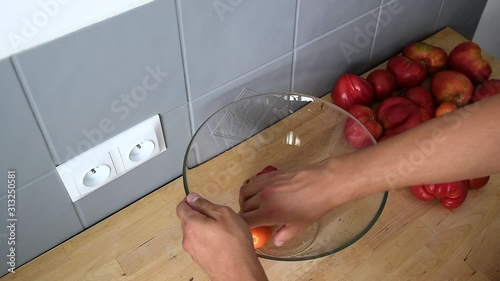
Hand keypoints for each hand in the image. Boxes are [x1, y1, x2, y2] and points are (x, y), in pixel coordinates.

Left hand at [177, 193, 267, 280]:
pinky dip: (208, 240)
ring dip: (205, 228)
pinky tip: (223, 242)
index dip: (191, 201)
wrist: (239, 271)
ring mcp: (192, 251)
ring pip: (195, 233)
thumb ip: (205, 205)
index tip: (201, 201)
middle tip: (219, 216)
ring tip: (223, 231)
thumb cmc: (234, 242)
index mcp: (190, 224)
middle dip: (200, 215)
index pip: (181, 207)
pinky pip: (200, 244)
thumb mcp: (224, 214)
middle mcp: (187, 238)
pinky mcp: (199, 260)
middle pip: (188, 220)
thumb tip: (192, 198)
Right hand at [239, 160, 356, 246]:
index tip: (248, 229)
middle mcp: (263, 196)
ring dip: (244, 200)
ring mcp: (266, 182)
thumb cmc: (315, 206)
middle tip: (251, 219)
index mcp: (269, 212)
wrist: (325, 182)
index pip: (245, 220)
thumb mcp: (299, 225)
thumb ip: (285, 235)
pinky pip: (254, 181)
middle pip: (244, 206)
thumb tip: (277, 241)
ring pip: (245, 191)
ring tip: (251, 205)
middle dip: (244, 214)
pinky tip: (259, 192)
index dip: (243, 226)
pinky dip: (251, 188)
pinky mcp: (271, 173)